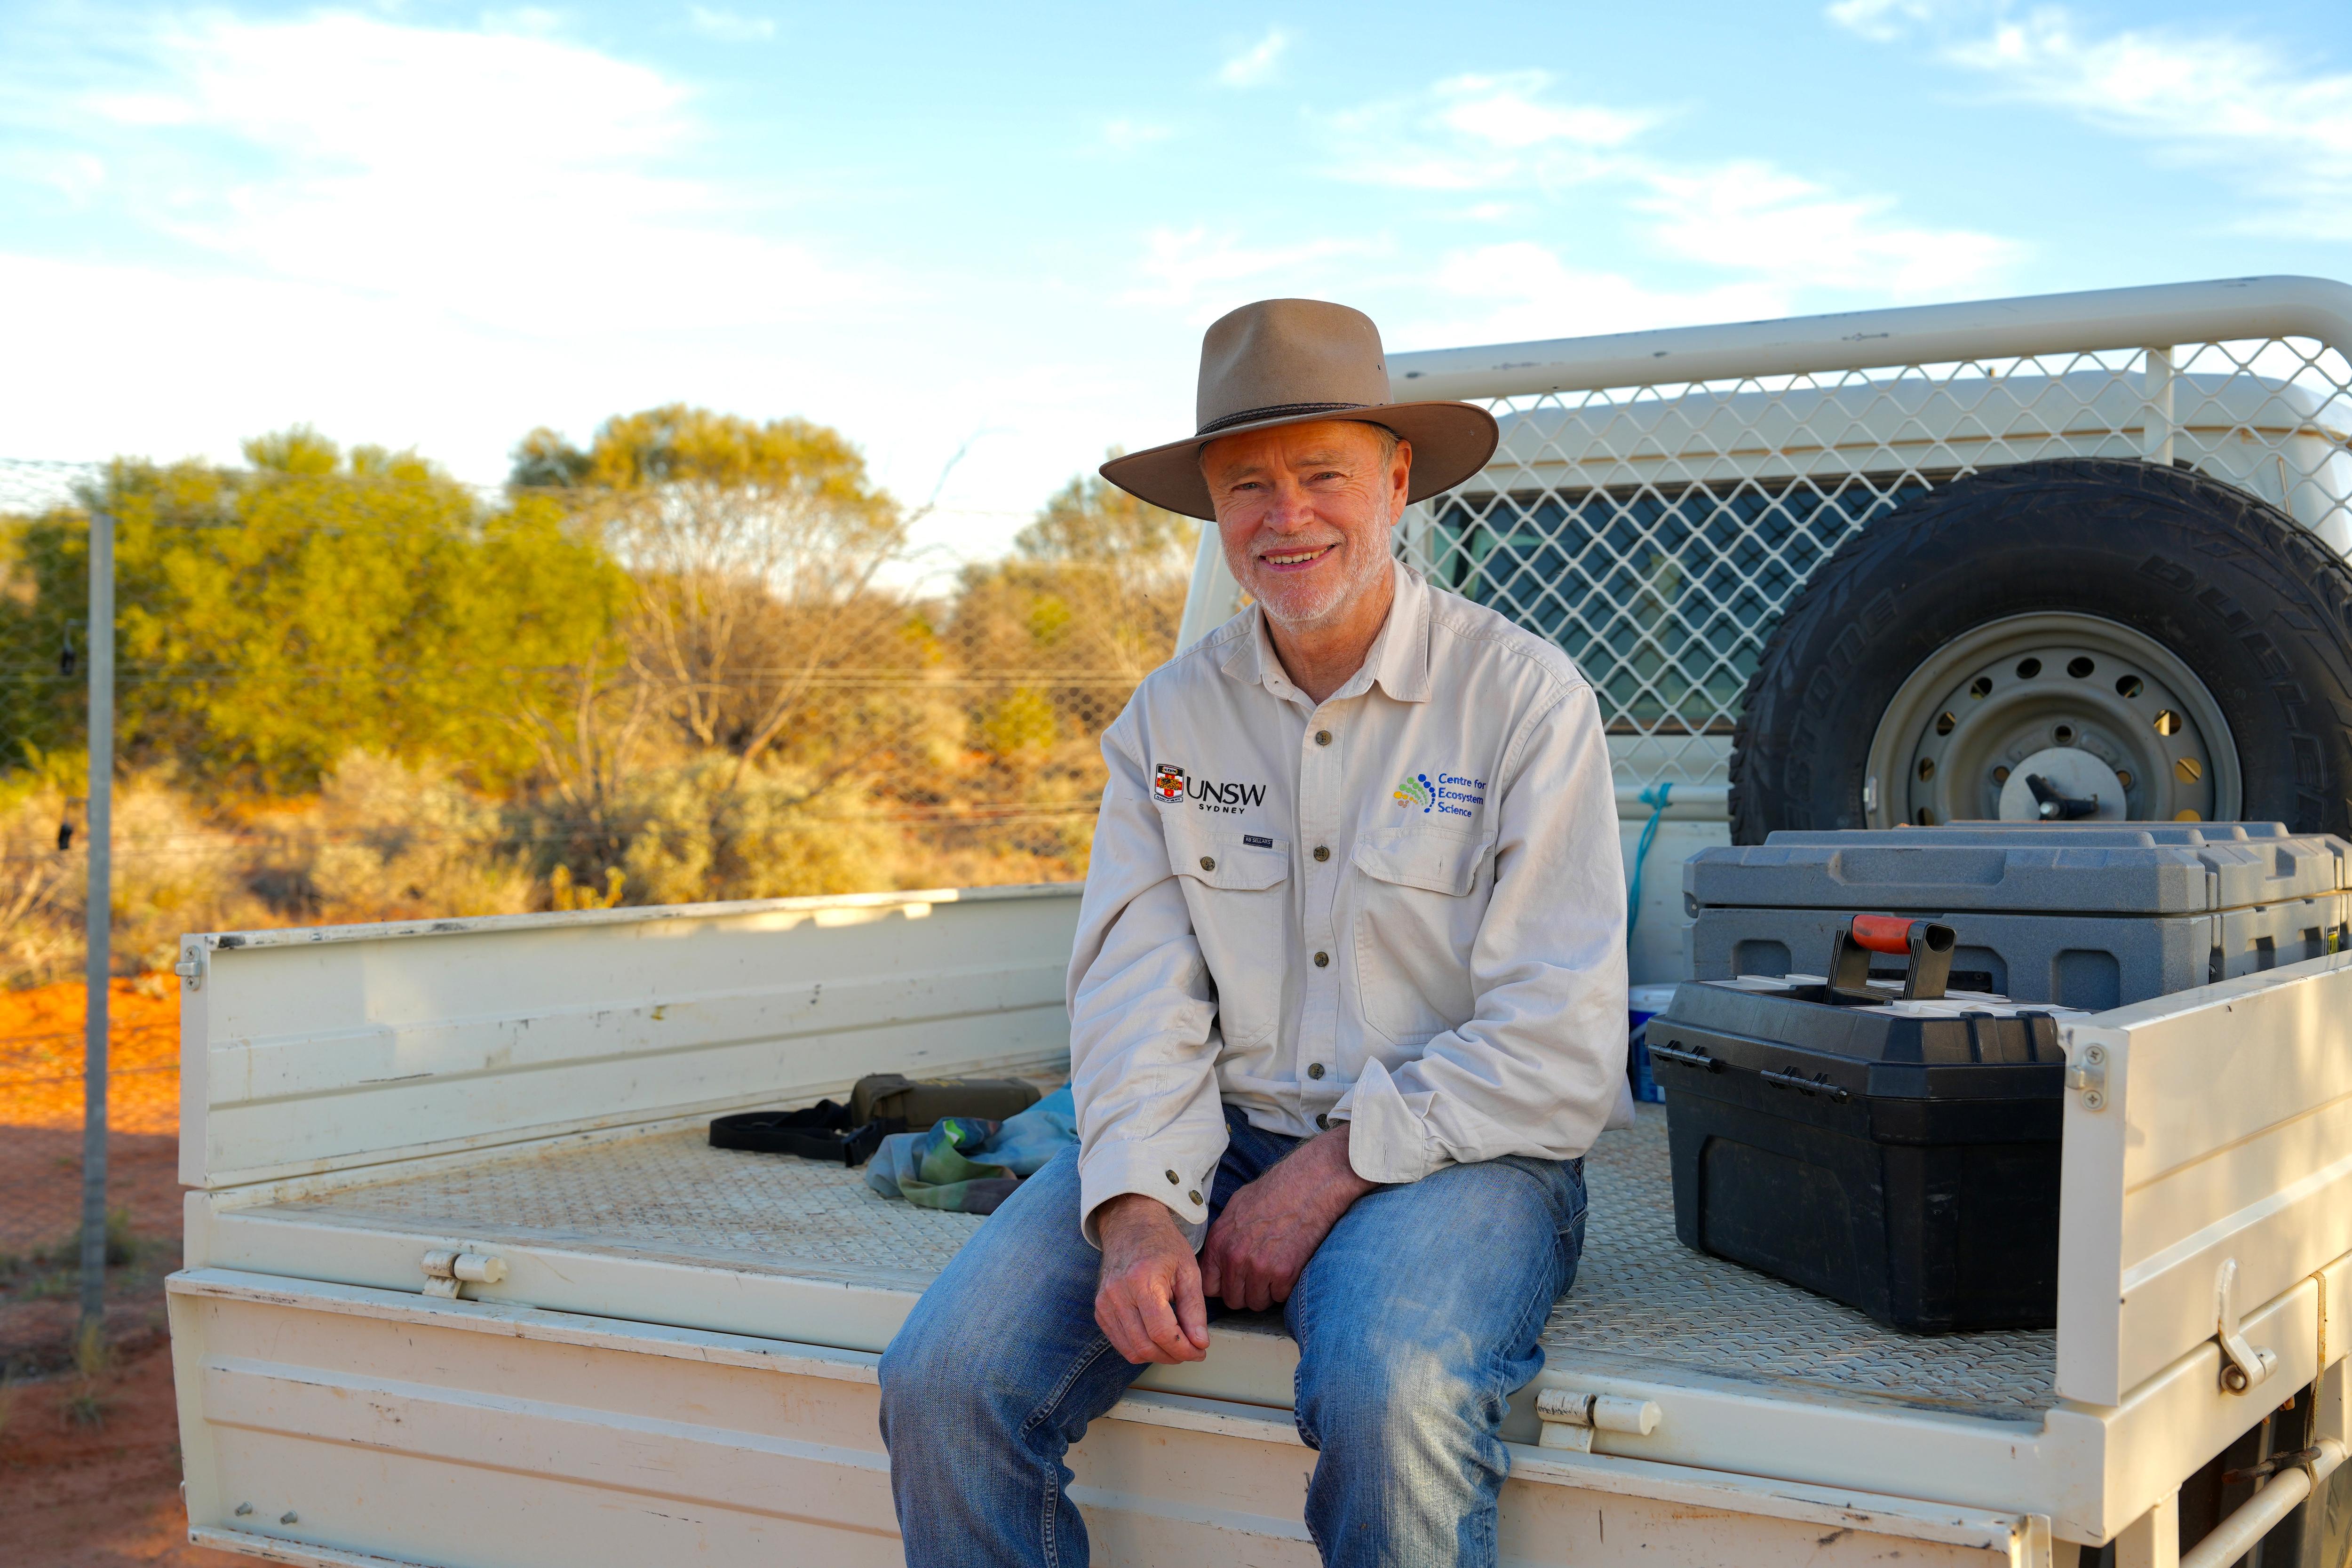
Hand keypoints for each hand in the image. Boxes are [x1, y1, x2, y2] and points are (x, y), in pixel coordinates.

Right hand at [1094, 1194, 1209, 1363]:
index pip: (1162, 1332)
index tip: (1201, 1351)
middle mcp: (1117, 1294)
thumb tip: (1200, 1344)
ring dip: (1158, 1356)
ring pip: (1132, 1350)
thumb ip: (1195, 1310)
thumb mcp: (1188, 1271)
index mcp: (1142, 1281)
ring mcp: (1104, 1303)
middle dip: (1174, 1356)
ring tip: (1177, 1345)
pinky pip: (1120, 1343)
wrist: (1130, 1226)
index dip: (1184, 1349)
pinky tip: (1157, 1337)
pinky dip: (1141, 1348)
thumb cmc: (1163, 1245)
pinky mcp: (1100, 1310)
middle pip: (1146, 1346)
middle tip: (1192, 1350)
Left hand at [1200, 1125, 1376, 1312]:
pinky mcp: (1284, 1273)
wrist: (1309, 1184)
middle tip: (1260, 1275)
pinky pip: (1280, 1297)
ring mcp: (1259, 1266)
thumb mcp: (1236, 1207)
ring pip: (1256, 1303)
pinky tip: (1291, 1266)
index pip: (1209, 1286)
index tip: (1235, 1280)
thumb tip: (1217, 1260)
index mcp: (1219, 1241)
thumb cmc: (1275, 1191)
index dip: (1223, 1286)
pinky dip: (1286, 1287)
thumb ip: (1223, 1238)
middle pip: (1233, 1299)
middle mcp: (1234, 1257)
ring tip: (1276, 1269)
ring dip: (1266, 1291)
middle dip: (1246, 1291)